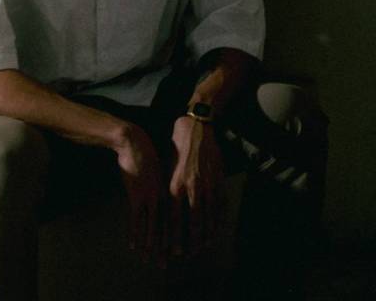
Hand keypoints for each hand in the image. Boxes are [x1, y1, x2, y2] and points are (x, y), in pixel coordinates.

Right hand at [115, 123, 164, 263]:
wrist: (134, 143)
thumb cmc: (143, 153)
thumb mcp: (155, 170)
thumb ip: (157, 184)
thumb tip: (156, 194)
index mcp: (168, 192)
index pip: (171, 221)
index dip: (172, 238)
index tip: (173, 251)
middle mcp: (162, 199)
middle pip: (164, 229)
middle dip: (163, 248)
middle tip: (164, 264)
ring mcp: (150, 199)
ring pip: (151, 228)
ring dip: (150, 246)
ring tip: (149, 259)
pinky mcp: (137, 196)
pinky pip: (137, 220)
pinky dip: (135, 234)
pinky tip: (134, 246)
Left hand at [167, 116, 224, 257]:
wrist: (195, 128)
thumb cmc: (176, 147)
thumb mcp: (166, 167)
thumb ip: (167, 186)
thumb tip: (162, 204)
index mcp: (175, 184)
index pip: (174, 217)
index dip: (174, 235)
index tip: (173, 250)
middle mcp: (192, 187)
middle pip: (193, 222)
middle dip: (192, 241)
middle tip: (189, 254)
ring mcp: (207, 185)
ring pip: (209, 217)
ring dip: (206, 234)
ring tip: (203, 247)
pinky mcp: (218, 181)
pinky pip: (220, 206)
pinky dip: (218, 220)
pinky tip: (216, 230)